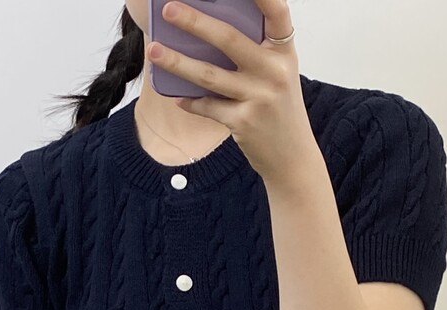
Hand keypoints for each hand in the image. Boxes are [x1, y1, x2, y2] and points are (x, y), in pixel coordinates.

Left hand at [145, 0, 315, 185]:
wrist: (293, 157)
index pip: (277, 12)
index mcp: (284, 52)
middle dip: (195, 22)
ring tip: (154, 51)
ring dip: (177, 62)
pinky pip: (208, 107)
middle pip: (229, 39)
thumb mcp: (278, 74)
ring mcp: (259, 98)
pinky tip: (175, 95)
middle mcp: (274, 71)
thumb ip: (257, 51)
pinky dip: (190, 101)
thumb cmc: (280, 110)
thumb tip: (209, 30)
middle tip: (169, 10)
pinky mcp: (244, 122)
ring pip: (210, 75)